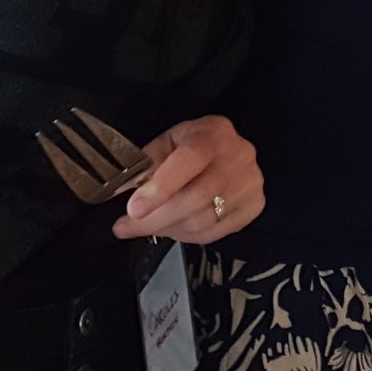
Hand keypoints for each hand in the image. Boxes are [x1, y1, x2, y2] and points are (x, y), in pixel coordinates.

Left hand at [113, 115, 263, 242]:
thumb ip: (144, 164)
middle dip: (154, 219)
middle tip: (125, 226)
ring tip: (145, 226)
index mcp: (214, 134)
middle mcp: (238, 157)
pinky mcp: (254, 207)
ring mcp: (250, 184)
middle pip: (194, 198)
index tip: (134, 209)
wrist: (233, 151)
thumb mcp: (168, 142)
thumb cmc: (195, 145)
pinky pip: (214, 233)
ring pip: (202, 221)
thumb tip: (118, 191)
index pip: (190, 160)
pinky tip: (172, 227)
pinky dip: (186, 236)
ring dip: (166, 229)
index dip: (161, 187)